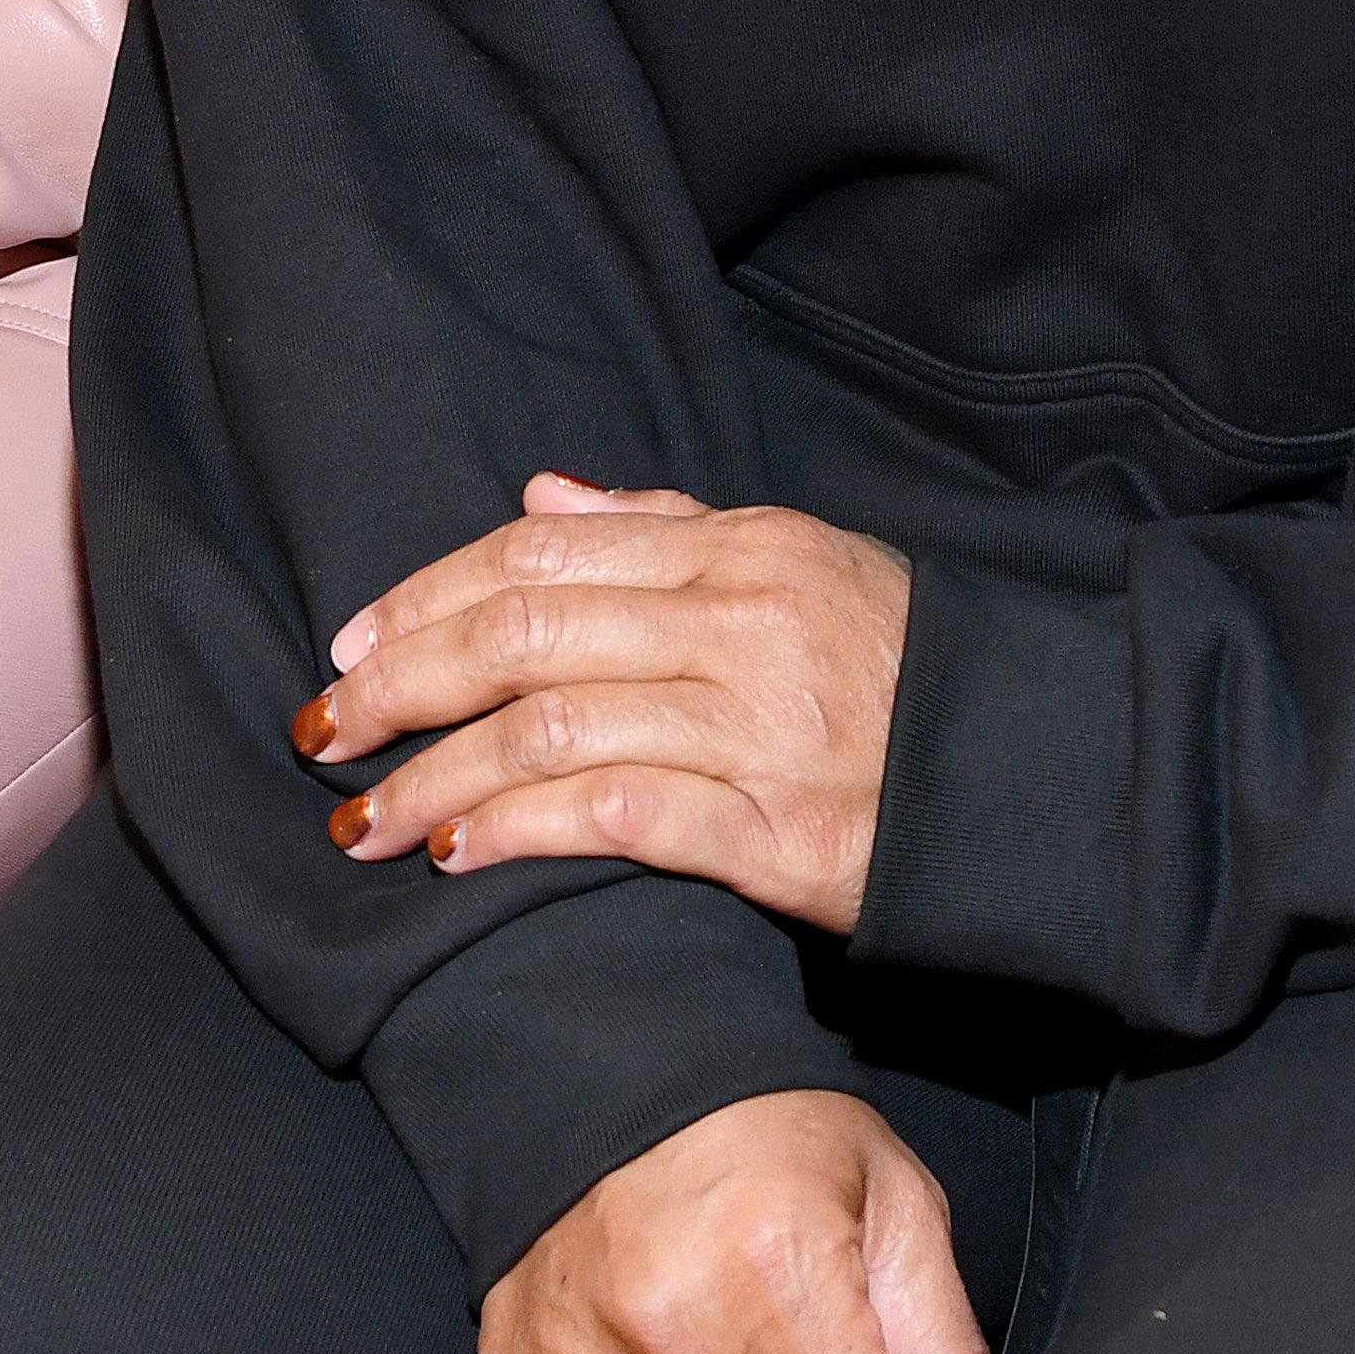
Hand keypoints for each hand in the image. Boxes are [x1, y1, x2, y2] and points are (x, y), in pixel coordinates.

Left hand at [300, 471, 911, 925]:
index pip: (541, 557)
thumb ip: (665, 531)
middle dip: (400, 686)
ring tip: (363, 817)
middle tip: (322, 731)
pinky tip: (458, 854)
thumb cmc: (904, 669)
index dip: (426, 598)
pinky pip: (615, 817)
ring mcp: (756, 728)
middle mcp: (738, 626)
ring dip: (434, 778)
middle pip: (522, 638)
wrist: (1032, 773)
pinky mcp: (773, 831)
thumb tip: (536, 499)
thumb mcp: (798, 564)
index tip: (351, 645)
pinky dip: (520, 832)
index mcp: (738, 551)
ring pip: (548, 731)